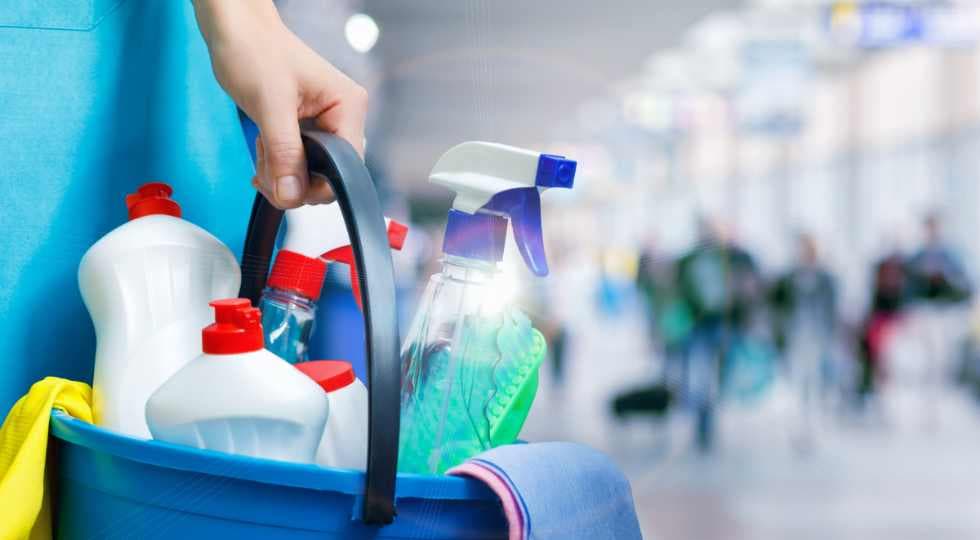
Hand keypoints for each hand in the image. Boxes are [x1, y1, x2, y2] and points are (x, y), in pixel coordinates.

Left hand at [193, 0, 367, 208]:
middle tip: (265, 165)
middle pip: (330, 176)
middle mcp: (344, 117)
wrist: (235, 30)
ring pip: (311, 174)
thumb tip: (291, 195)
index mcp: (348, 107)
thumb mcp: (270, 105)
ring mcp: (326, 124)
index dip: (315, 183)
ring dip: (282, 173)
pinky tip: (264, 148)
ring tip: (262, 149)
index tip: (282, 182)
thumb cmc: (254, 50)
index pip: (347, 168)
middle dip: (294, 179)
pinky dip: (278, 165)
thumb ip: (284, 153)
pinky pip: (299, 163)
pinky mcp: (308, 129)